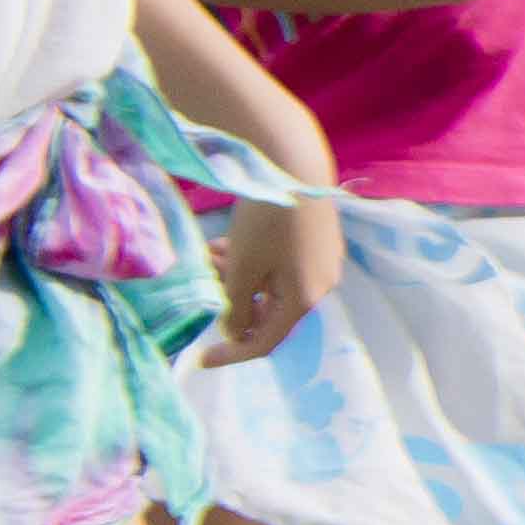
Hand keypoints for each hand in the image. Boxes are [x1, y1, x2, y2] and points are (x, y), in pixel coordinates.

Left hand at [207, 186, 336, 365]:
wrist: (295, 167)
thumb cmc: (266, 223)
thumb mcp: (241, 268)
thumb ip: (234, 306)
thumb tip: (233, 330)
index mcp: (304, 299)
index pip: (266, 341)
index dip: (232, 353)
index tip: (201, 358)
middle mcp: (321, 285)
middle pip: (270, 310)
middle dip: (234, 302)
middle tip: (206, 281)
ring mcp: (324, 262)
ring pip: (273, 285)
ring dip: (241, 279)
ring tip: (212, 256)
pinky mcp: (321, 241)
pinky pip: (283, 266)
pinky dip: (257, 264)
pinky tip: (232, 244)